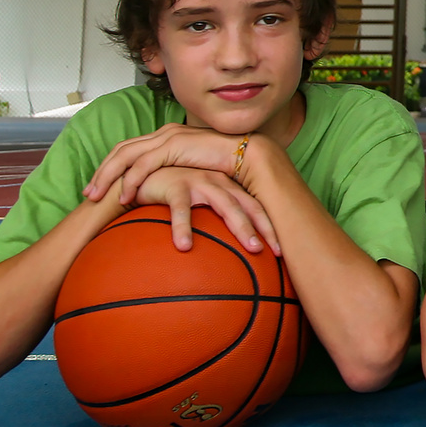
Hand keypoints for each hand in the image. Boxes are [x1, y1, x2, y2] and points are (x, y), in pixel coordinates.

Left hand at [84, 123, 259, 206]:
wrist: (251, 156)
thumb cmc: (228, 166)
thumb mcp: (195, 170)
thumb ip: (179, 174)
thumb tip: (168, 190)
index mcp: (168, 136)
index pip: (130, 149)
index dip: (111, 167)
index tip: (99, 185)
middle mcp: (165, 133)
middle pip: (121, 150)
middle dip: (102, 171)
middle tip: (88, 192)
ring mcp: (169, 137)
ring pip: (126, 155)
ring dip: (108, 176)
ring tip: (97, 196)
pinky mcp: (176, 146)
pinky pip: (144, 163)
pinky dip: (131, 179)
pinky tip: (125, 195)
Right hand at [134, 166, 281, 255]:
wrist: (141, 175)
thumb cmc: (174, 193)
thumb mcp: (199, 204)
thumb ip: (214, 220)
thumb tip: (232, 251)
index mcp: (227, 188)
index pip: (256, 207)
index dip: (270, 226)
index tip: (284, 251)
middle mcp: (218, 183)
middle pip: (247, 207)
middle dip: (264, 228)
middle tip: (276, 251)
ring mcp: (198, 182)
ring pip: (225, 206)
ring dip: (241, 227)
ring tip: (251, 250)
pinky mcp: (175, 186)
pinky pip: (181, 210)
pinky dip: (183, 228)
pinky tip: (184, 247)